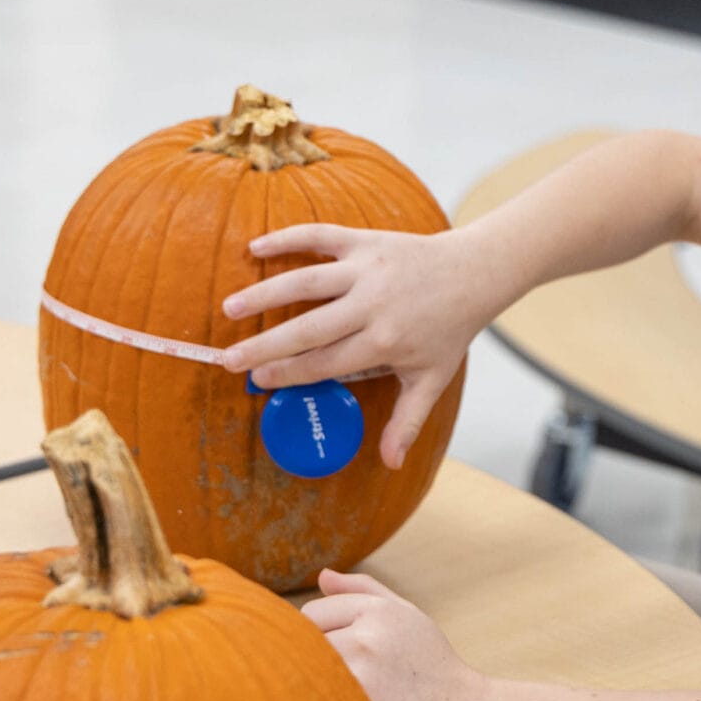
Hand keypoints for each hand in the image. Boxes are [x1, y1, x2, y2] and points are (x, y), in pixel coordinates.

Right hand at [219, 224, 500, 468]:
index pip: (326, 362)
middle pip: (308, 328)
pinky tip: (255, 249)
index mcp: (385, 341)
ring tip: (230, 308)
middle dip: (265, 345)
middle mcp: (373, 305)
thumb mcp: (431, 380)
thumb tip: (391, 464)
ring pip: (306, 281)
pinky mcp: (366, 240)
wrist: (474, 273)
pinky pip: (320, 236)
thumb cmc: (448, 330)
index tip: (257, 381)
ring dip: (265, 293)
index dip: (289, 374)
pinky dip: (286, 238)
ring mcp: (367, 269)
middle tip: (226, 358)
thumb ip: (407, 421)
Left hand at [303, 569, 486, 700]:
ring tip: (345, 693)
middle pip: (301, 644)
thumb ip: (363, 589)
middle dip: (315, 658)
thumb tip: (321, 575)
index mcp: (378, 612)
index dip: (322, 633)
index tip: (347, 651)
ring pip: (302, 675)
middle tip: (346, 673)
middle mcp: (365, 641)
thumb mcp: (407, 615)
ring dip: (314, 684)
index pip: (311, 614)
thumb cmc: (431, 664)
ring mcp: (358, 680)